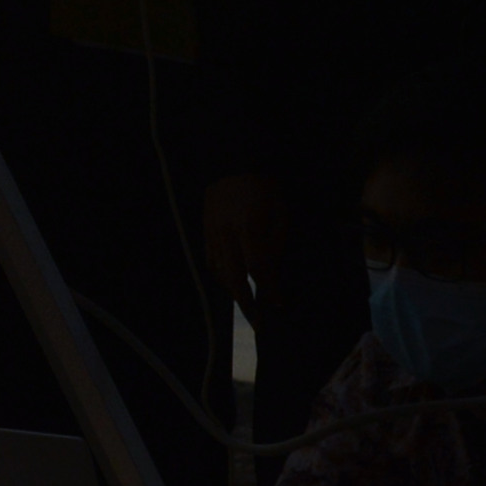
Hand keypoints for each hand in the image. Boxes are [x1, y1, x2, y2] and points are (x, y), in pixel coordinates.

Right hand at [205, 172, 286, 316]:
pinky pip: (210, 261)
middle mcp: (226, 232)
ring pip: (220, 271)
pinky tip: (231, 283)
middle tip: (259, 323)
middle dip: (247, 303)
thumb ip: (276, 240)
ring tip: (248, 306)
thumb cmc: (264, 186)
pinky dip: (220, 276)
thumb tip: (271, 268)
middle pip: (235, 276)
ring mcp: (212, 232)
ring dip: (234, 291)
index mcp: (248, 226)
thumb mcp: (280, 209)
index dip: (269, 288)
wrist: (233, 162)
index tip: (280, 304)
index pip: (258, 266)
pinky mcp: (205, 230)